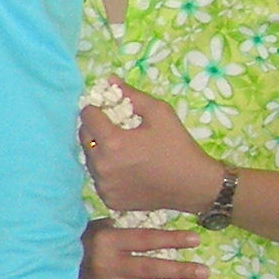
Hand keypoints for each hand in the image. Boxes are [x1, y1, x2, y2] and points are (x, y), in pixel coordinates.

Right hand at [78, 218, 219, 278]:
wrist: (43, 264)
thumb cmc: (73, 242)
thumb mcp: (93, 227)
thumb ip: (118, 229)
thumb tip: (141, 235)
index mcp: (109, 242)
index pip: (147, 240)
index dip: (172, 240)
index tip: (196, 240)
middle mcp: (110, 265)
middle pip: (151, 269)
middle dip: (180, 271)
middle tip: (204, 272)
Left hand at [81, 82, 218, 213]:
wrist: (195, 185)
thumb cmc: (178, 147)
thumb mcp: (160, 113)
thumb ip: (132, 95)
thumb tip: (109, 80)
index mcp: (112, 143)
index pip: (87, 117)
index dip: (95, 109)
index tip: (106, 110)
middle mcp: (102, 166)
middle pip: (84, 138)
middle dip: (95, 129)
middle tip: (114, 128)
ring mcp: (103, 185)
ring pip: (89, 159)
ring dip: (99, 150)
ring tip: (122, 149)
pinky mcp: (109, 199)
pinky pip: (99, 179)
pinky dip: (107, 171)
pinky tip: (126, 168)